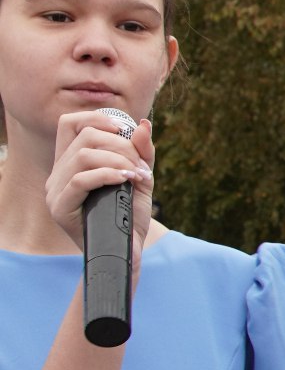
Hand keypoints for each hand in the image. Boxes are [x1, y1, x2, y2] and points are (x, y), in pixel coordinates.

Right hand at [46, 110, 154, 266]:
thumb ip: (142, 152)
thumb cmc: (131, 215)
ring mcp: (56, 191)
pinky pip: (80, 180)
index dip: (97, 118)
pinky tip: (126, 180)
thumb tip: (143, 124)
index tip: (123, 129)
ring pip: (82, 156)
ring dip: (118, 160)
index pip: (70, 124)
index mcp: (71, 162)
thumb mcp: (141, 177)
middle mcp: (58, 174)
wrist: (128, 250)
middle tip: (140, 165)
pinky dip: (107, 175)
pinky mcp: (60, 208)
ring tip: (137, 176)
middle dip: (120, 145)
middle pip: (84, 137)